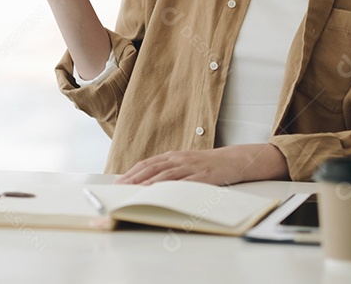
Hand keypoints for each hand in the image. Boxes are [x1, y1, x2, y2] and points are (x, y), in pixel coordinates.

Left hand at [115, 144, 287, 185]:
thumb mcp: (185, 163)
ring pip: (165, 175)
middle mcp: (178, 159)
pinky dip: (171, 188)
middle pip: (151, 168)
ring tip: (135, 192)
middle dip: (134, 179)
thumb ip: (169, 169)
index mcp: (173, 155)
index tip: (118, 182)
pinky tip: (162, 194)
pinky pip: (184, 182)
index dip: (131, 173)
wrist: (232, 160)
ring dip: (148, 184)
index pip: (147, 164)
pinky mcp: (201, 175)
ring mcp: (190, 166)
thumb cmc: (207, 164)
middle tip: (120, 189)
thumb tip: (149, 181)